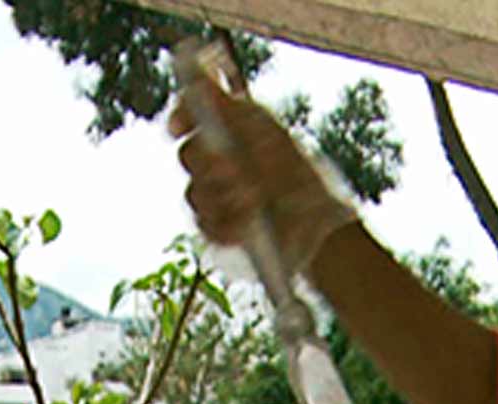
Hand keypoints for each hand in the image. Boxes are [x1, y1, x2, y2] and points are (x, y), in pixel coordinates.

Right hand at [169, 71, 357, 273]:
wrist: (319, 233)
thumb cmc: (302, 181)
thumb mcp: (269, 137)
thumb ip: (230, 109)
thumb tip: (200, 75)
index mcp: (238, 129)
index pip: (195, 113)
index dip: (182, 117)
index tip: (179, 128)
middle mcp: (225, 158)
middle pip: (189, 154)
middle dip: (208, 167)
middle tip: (232, 174)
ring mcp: (220, 193)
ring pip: (194, 191)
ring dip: (219, 200)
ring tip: (251, 208)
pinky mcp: (221, 224)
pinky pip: (203, 223)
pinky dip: (221, 226)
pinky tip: (242, 230)